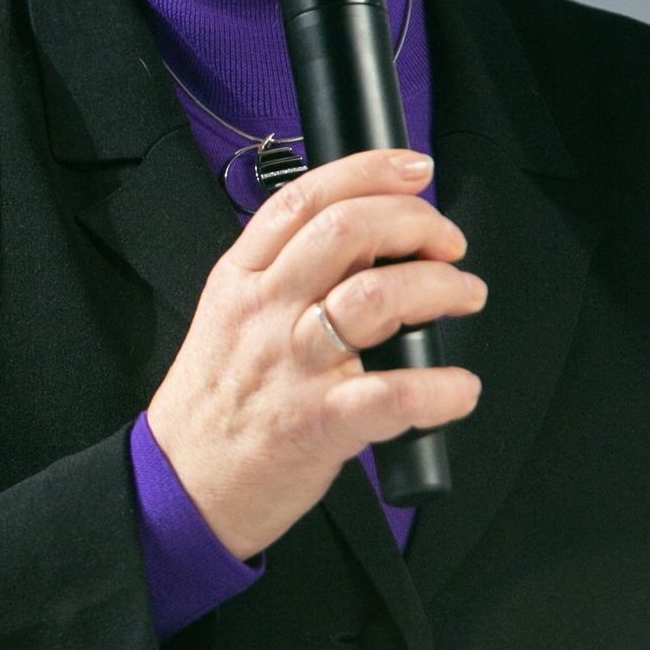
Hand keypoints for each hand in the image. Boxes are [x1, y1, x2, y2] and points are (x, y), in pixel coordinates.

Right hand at [145, 149, 485, 560]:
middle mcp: (265, 311)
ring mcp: (292, 366)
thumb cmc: (217, 400)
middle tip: (447, 243)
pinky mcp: (319, 423)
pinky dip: (441, 388)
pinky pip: (393, 395)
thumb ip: (282, 274)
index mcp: (240, 278)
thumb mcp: (229, 315)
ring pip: (376, 297)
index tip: (413, 170)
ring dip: (440, 288)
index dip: (368, 171)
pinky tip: (459, 387)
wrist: (185, 480)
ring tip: (463, 295)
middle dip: (416, 223)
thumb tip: (366, 242)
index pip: (303, 198)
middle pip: (346, 232)